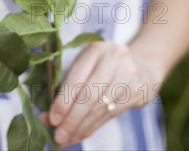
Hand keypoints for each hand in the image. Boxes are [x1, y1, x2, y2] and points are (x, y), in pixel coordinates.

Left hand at [38, 41, 163, 146]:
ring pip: (100, 109)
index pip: (77, 78)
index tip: (52, 119)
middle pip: (89, 96)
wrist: (141, 65)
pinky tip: (80, 135)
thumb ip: (67, 83)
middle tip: (58, 135)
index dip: (63, 101)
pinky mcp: (136, 93)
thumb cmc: (103, 64)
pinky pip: (109, 115)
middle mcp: (113, 60)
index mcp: (94, 49)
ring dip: (80, 128)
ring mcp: (127, 76)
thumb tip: (47, 116)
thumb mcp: (86, 63)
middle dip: (72, 119)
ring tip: (66, 139)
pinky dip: (92, 128)